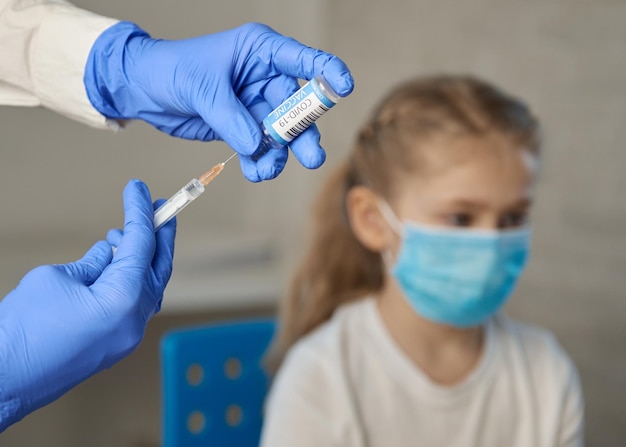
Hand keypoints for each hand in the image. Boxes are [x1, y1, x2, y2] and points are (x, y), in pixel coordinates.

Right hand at [0, 180, 174, 430]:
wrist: (3, 380)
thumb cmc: (21, 329)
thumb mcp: (56, 279)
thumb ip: (93, 262)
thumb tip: (109, 253)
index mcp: (125, 298)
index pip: (142, 243)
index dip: (140, 211)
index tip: (139, 187)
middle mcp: (136, 319)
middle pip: (159, 266)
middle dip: (162, 234)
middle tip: (160, 207)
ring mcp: (128, 336)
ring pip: (149, 287)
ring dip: (142, 258)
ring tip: (122, 234)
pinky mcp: (116, 345)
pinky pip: (134, 305)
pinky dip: (131, 280)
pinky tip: (114, 264)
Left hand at [84, 22, 353, 181]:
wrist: (145, 90)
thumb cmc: (171, 69)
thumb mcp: (202, 87)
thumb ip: (231, 117)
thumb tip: (256, 144)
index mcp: (259, 51)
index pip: (302, 59)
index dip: (326, 72)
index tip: (343, 87)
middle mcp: (263, 77)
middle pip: (296, 107)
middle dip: (303, 133)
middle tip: (311, 157)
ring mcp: (255, 104)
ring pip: (281, 133)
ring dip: (279, 154)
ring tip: (267, 169)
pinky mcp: (243, 127)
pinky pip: (261, 147)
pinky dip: (260, 162)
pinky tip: (256, 170)